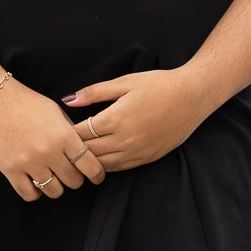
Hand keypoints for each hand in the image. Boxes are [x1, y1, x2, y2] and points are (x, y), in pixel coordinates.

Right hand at [0, 76, 107, 201]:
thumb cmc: (28, 103)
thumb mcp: (56, 112)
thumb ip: (70, 133)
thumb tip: (84, 150)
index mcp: (63, 135)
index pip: (89, 165)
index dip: (96, 174)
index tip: (97, 176)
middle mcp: (48, 151)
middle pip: (74, 181)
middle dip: (75, 178)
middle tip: (71, 172)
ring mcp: (28, 162)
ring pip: (54, 191)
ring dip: (56, 186)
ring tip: (53, 176)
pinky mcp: (10, 170)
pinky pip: (30, 194)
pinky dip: (36, 192)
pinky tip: (36, 182)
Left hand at [59, 68, 212, 171]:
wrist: (192, 96)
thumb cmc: (159, 84)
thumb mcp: (126, 82)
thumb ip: (95, 92)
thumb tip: (68, 100)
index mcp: (116, 119)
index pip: (80, 134)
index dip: (66, 133)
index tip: (58, 130)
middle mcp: (124, 140)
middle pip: (88, 153)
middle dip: (73, 150)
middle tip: (62, 145)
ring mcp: (136, 152)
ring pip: (101, 165)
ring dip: (88, 160)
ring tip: (77, 154)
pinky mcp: (146, 158)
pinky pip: (119, 169)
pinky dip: (105, 165)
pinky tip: (99, 159)